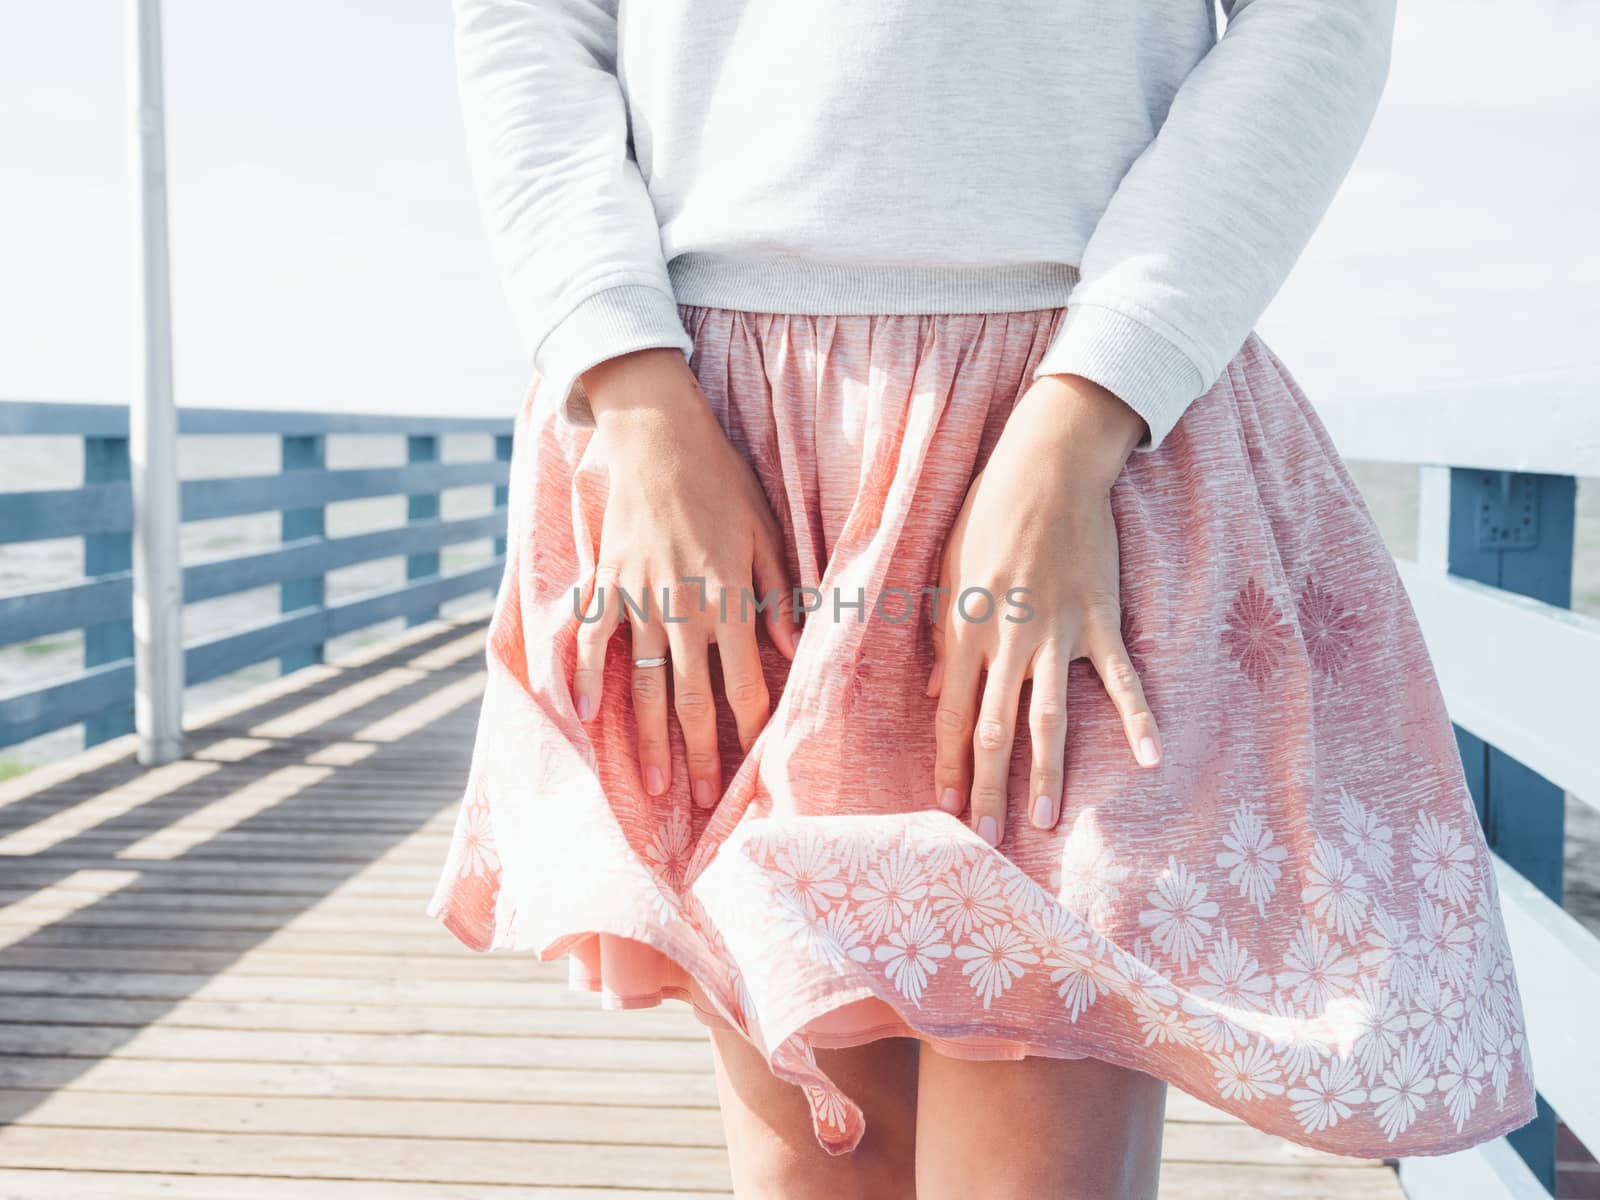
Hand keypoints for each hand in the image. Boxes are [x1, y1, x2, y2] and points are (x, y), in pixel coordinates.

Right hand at [571, 348, 799, 805]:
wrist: (659, 435)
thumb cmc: (722, 482)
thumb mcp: (766, 533)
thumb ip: (779, 594)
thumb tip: (793, 649)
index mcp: (727, 600)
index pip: (742, 684)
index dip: (749, 730)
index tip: (755, 768)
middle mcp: (681, 609)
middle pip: (690, 698)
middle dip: (700, 753)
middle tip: (704, 801)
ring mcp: (638, 598)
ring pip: (642, 684)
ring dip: (649, 738)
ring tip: (656, 784)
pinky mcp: (606, 582)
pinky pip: (592, 640)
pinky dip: (586, 679)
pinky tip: (589, 718)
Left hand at [928, 373, 1160, 845]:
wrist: (1046, 466)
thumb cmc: (988, 513)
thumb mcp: (947, 571)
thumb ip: (940, 635)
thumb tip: (929, 689)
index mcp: (965, 630)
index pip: (951, 713)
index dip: (947, 763)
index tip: (943, 807)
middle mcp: (1007, 641)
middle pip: (994, 729)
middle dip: (988, 788)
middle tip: (985, 839)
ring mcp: (1056, 633)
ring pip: (1049, 718)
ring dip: (1047, 774)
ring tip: (1046, 822)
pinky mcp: (1099, 620)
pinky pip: (1120, 680)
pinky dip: (1137, 718)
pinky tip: (1149, 759)